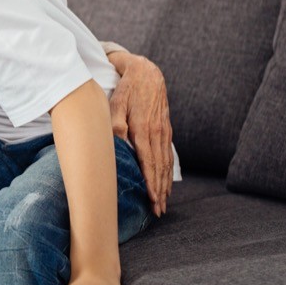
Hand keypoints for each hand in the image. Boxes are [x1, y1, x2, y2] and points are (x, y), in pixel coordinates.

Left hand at [107, 53, 173, 216]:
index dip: (151, 184)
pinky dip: (169, 171)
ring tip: (163, 203)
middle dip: (160, 191)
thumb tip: (117, 142)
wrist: (148, 73)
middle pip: (160, 168)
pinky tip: (167, 181)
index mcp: (145, 129)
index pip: (149, 163)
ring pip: (166, 163)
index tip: (152, 200)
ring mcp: (164, 132)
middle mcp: (158, 133)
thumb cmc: (127, 89)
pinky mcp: (166, 130)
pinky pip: (169, 154)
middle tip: (158, 211)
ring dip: (166, 184)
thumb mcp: (117, 103)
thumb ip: (116, 123)